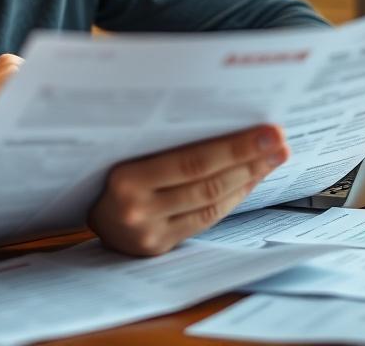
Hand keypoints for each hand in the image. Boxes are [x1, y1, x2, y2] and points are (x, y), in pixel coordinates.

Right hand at [87, 125, 288, 255]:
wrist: (84, 212)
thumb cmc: (105, 172)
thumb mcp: (124, 150)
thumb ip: (161, 141)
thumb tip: (221, 118)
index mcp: (125, 177)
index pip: (192, 160)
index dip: (235, 146)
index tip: (267, 130)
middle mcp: (138, 207)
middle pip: (207, 182)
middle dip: (250, 160)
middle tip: (279, 142)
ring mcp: (150, 231)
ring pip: (211, 202)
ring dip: (247, 178)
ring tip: (273, 158)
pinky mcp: (160, 246)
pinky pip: (205, 220)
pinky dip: (231, 198)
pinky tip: (249, 180)